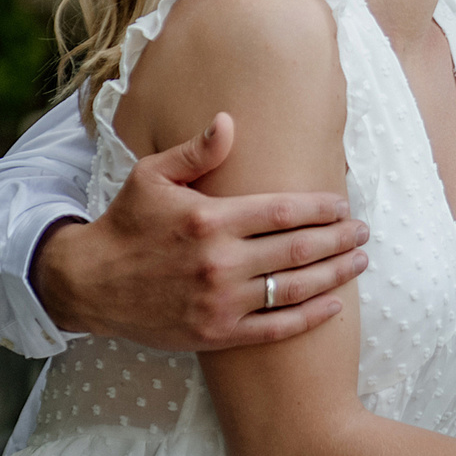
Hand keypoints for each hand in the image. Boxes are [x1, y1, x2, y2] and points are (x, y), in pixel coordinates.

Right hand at [29, 112, 369, 350]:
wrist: (91, 284)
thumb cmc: (126, 223)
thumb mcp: (151, 175)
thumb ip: (196, 152)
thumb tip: (230, 122)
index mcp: (209, 219)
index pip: (282, 212)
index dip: (321, 208)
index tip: (344, 205)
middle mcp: (219, 262)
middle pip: (298, 250)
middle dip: (339, 240)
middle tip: (364, 232)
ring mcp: (219, 302)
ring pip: (293, 289)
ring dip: (334, 275)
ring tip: (359, 261)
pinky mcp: (216, 333)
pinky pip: (275, 328)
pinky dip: (309, 318)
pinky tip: (334, 305)